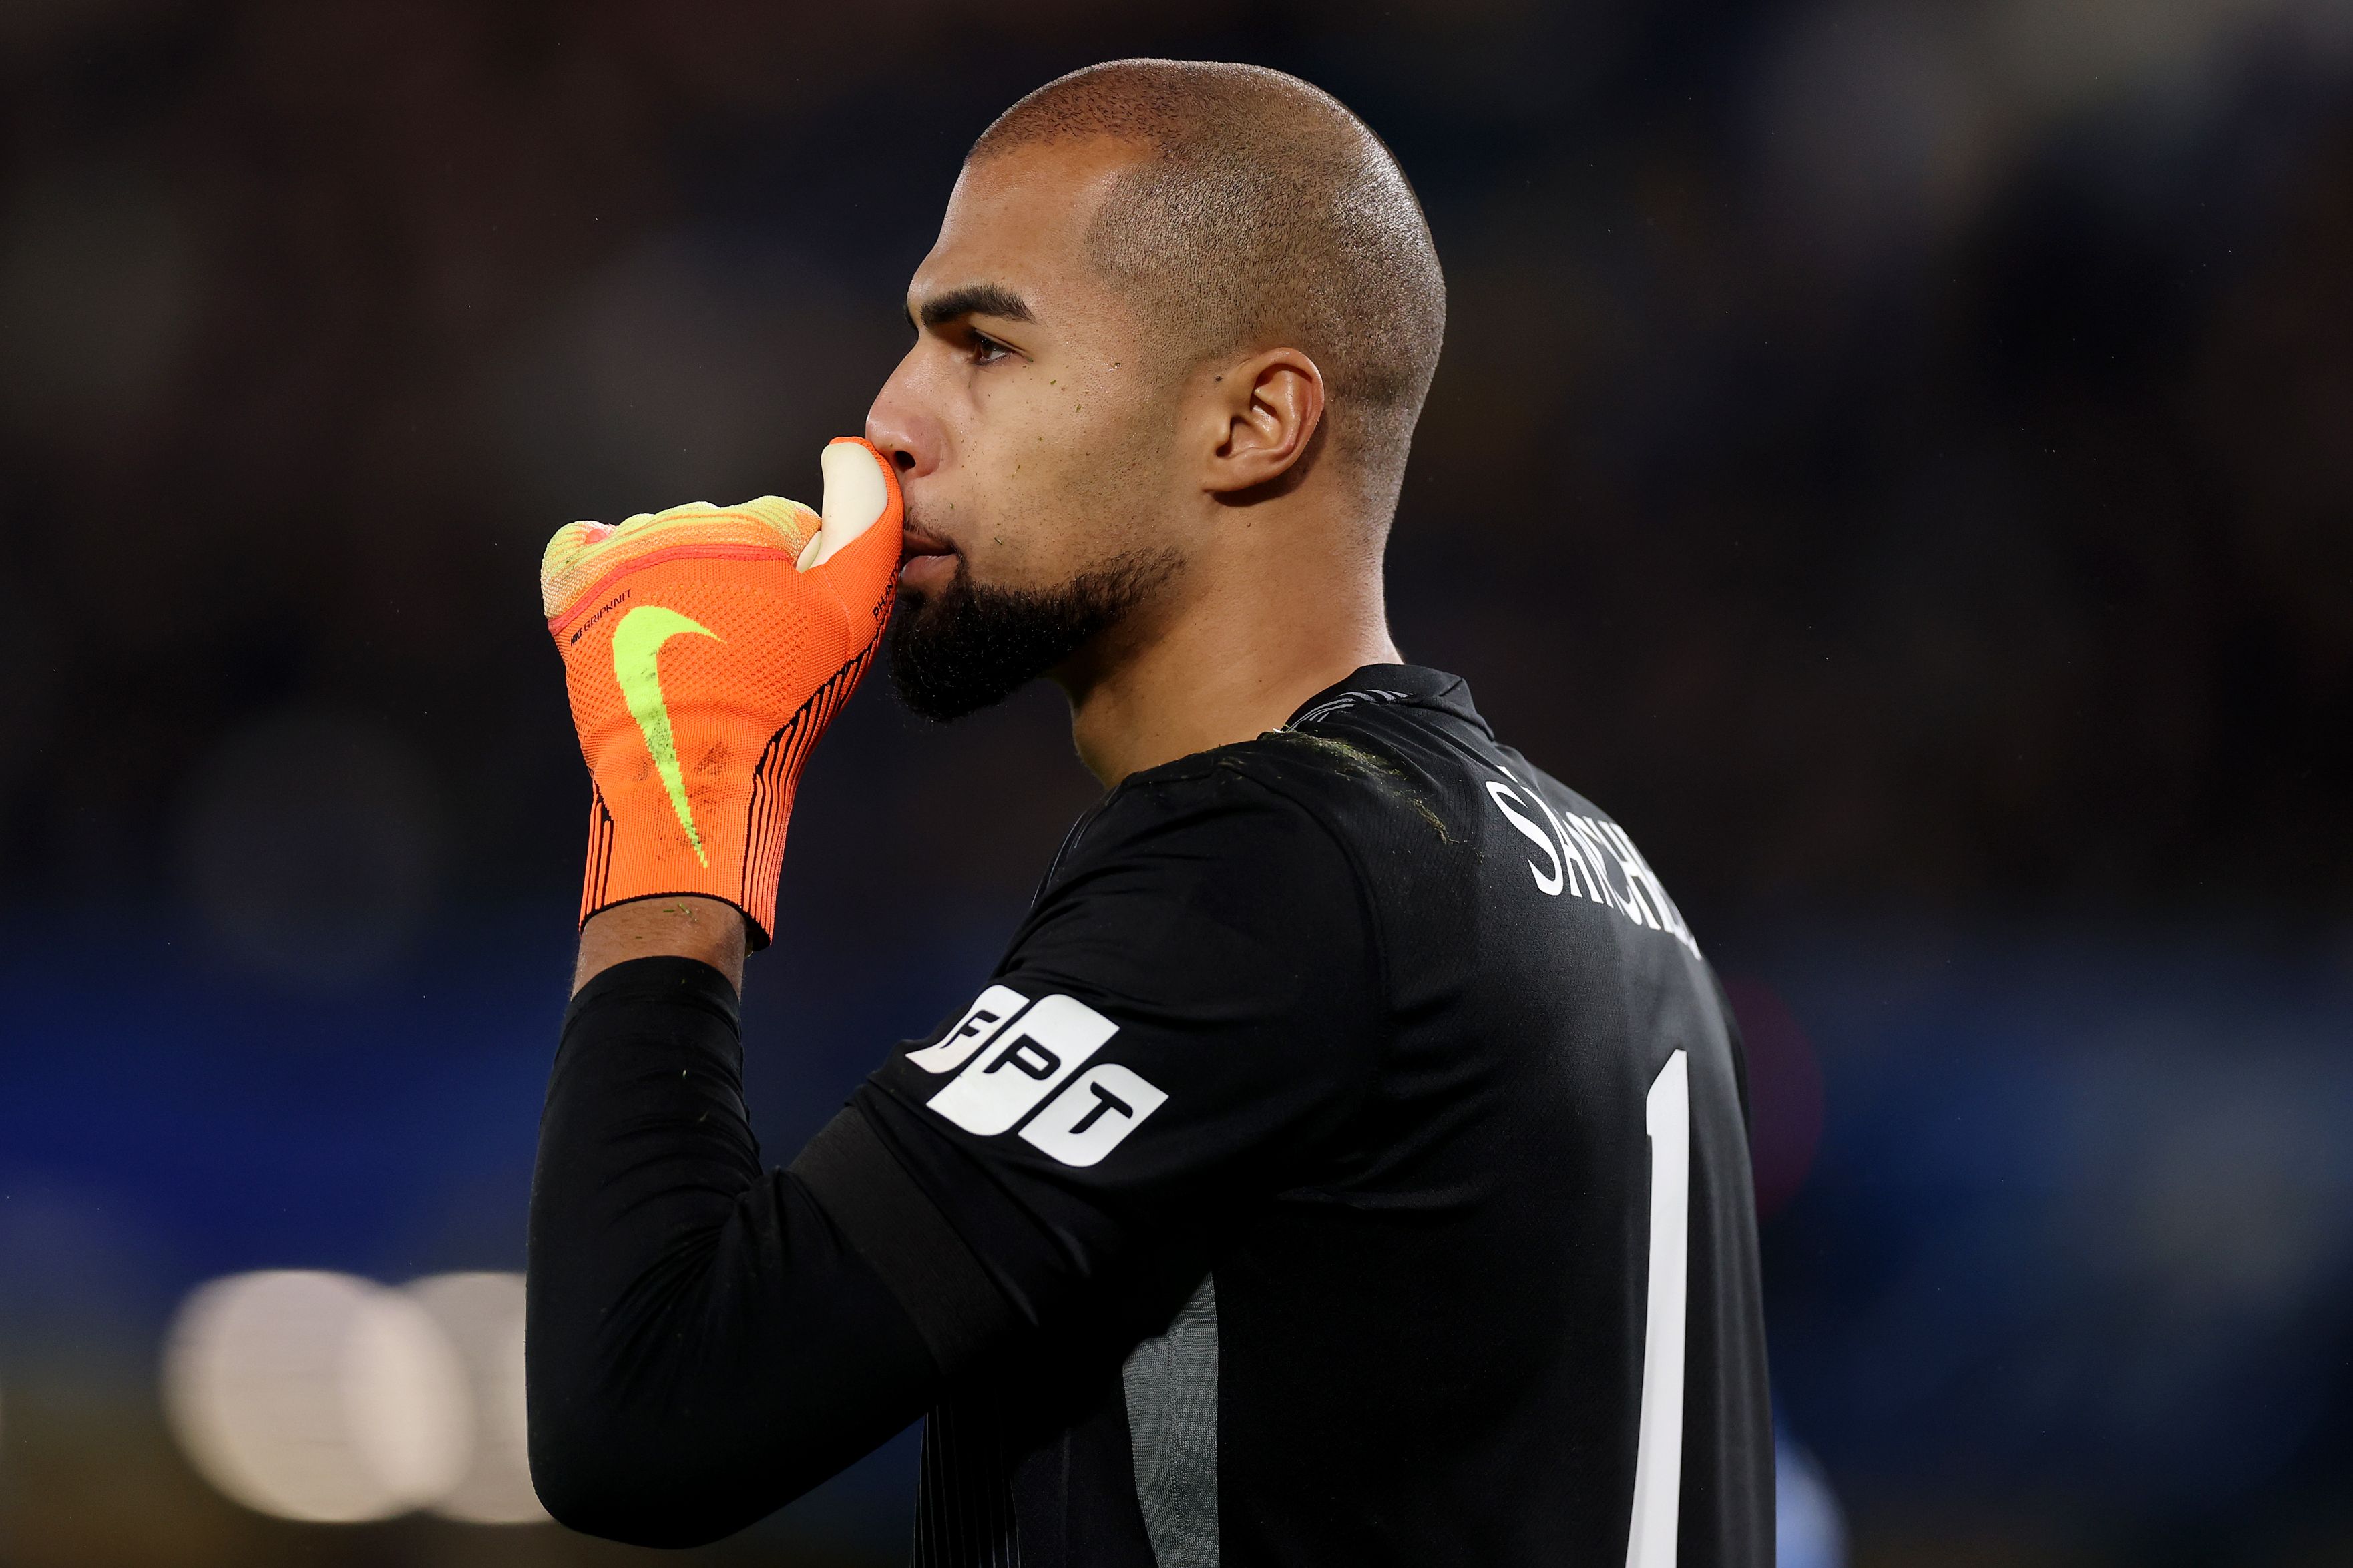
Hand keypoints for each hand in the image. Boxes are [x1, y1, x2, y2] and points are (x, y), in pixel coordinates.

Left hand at [542, 438, 901, 947]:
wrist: (693, 769)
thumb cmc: (782, 700)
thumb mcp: (853, 614)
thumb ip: (870, 524)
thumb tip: (855, 451)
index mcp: (749, 523)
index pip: (788, 523)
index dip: (804, 577)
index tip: (797, 628)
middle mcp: (677, 527)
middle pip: (725, 531)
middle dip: (742, 575)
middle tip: (749, 646)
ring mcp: (620, 558)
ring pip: (664, 542)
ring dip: (683, 576)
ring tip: (698, 643)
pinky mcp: (574, 591)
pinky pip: (585, 549)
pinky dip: (607, 567)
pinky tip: (634, 605)